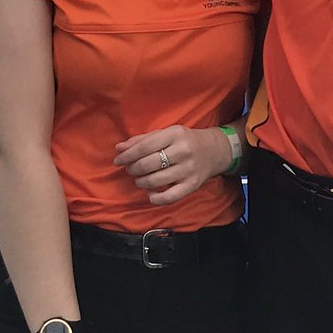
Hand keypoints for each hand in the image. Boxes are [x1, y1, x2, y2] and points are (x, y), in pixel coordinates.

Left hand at [114, 124, 233, 205]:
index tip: (118, 160)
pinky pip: (170, 197)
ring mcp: (188, 169)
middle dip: (133, 169)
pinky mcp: (192, 185)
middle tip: (130, 169)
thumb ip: (142, 140)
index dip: (127, 155)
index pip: (144, 147)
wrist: (214, 150)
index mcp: (175, 134)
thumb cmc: (184, 141)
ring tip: (139, 179)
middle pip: (148, 164)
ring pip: (155, 181)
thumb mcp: (166, 134)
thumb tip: (119, 148)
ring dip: (141, 182)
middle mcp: (183, 151)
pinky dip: (156, 199)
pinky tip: (150, 194)